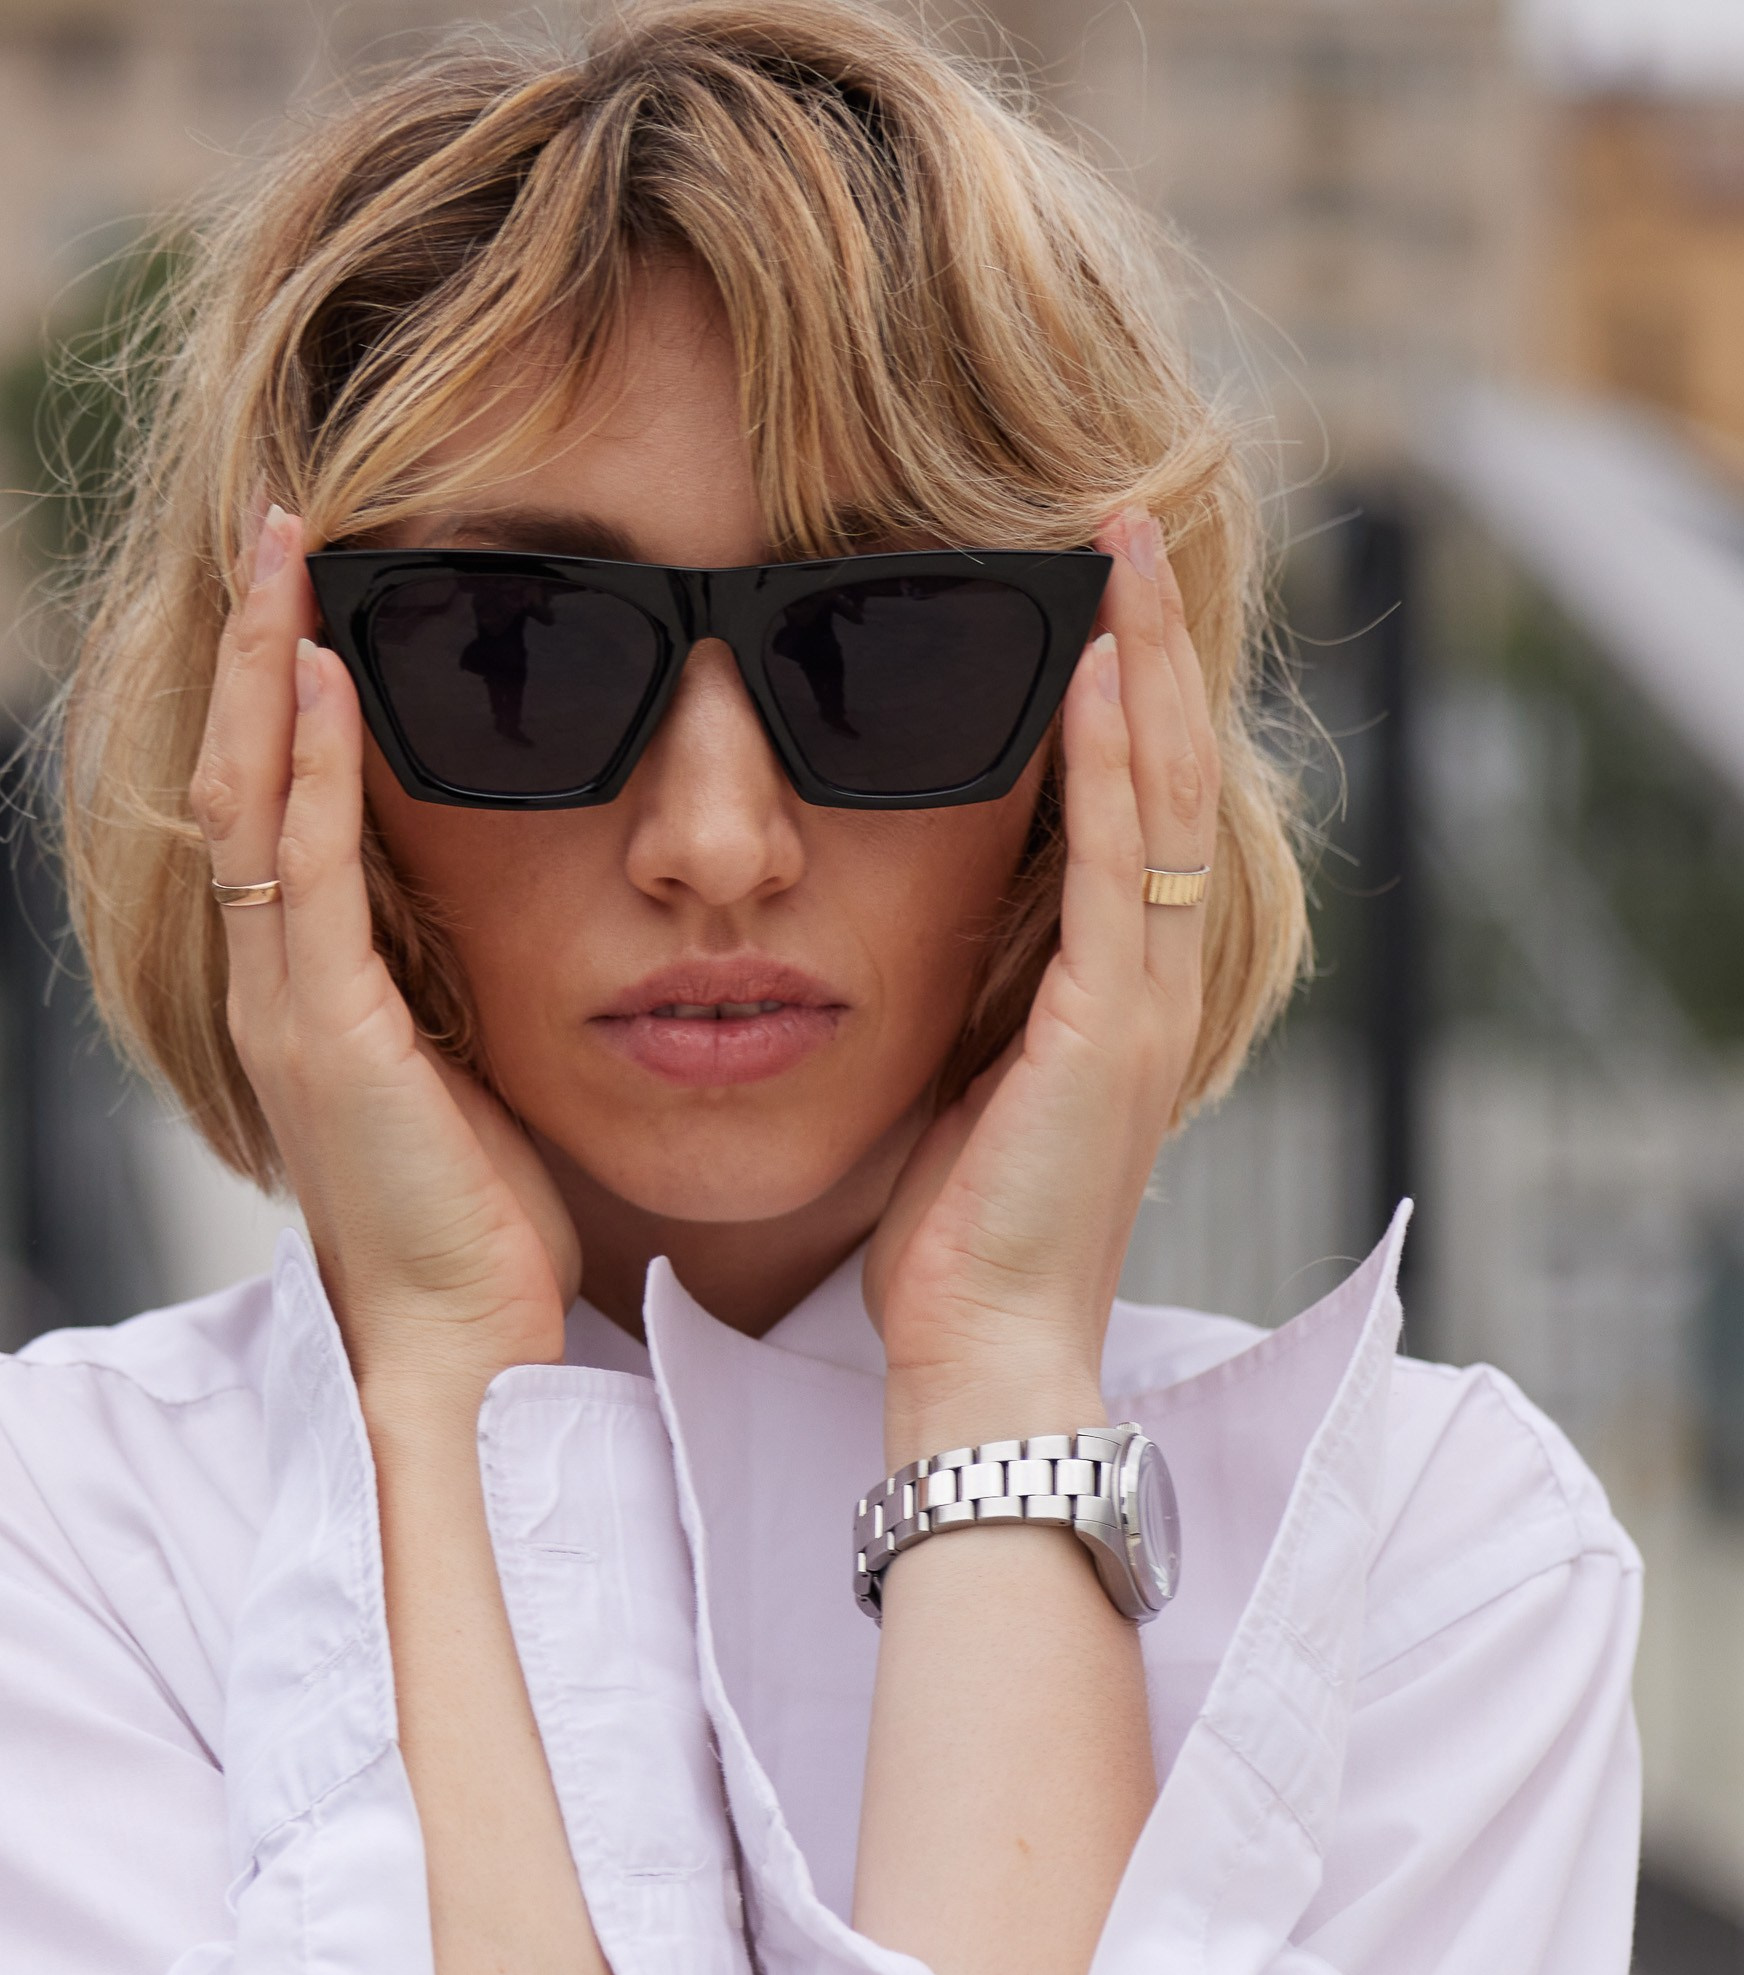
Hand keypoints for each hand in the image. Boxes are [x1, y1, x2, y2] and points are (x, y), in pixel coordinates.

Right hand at [189, 508, 579, 1415]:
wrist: (462, 1346)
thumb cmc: (480, 1229)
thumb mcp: (468, 1076)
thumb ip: (454, 987)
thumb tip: (510, 908)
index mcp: (310, 995)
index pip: (279, 813)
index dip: (289, 698)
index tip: (321, 593)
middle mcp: (276, 988)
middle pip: (241, 778)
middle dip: (263, 648)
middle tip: (284, 525)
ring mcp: (288, 1008)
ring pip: (252, 803)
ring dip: (274, 671)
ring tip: (291, 553)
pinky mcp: (326, 1036)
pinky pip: (306, 873)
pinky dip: (316, 767)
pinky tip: (335, 674)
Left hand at [865, 509, 1214, 1456]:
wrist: (980, 1355)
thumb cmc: (955, 1243)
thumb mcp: (959, 1088)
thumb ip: (969, 998)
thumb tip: (915, 920)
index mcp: (1112, 993)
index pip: (1127, 807)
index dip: (1120, 690)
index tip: (1087, 585)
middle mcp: (1148, 982)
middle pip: (1163, 771)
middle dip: (1146, 640)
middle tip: (1122, 514)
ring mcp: (1140, 1004)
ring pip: (1157, 795)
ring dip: (1142, 662)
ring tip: (1118, 543)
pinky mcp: (1108, 1033)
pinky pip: (1115, 869)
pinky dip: (1110, 761)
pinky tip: (1096, 667)